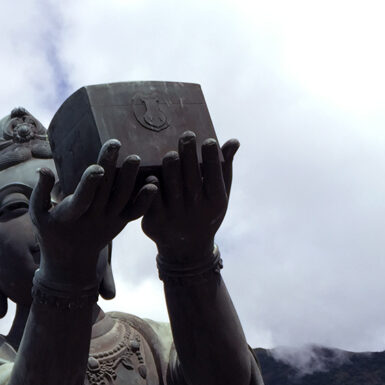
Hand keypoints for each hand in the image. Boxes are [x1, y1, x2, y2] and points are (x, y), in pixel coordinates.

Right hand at [31, 139, 151, 285]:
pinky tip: (154, 182)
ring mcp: (108, 222)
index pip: (82, 199)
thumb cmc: (51, 231)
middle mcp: (91, 219)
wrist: (71, 261)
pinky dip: (146, 200)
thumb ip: (39, 192)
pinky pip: (135, 212)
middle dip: (110, 168)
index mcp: (69, 216)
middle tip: (115, 143)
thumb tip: (43, 169)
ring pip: (122, 200)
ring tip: (135, 157)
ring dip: (130, 179)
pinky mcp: (119, 223)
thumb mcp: (38, 215)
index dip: (89, 184)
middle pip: (104, 192)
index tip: (96, 167)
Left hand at [141, 132, 238, 263]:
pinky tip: (151, 173)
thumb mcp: (220, 195)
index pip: (215, 173)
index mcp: (215, 201)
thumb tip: (233, 141)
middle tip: (186, 136)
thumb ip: (224, 167)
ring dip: (171, 164)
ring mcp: (174, 216)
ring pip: (171, 183)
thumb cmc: (205, 213)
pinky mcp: (154, 221)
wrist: (186, 249)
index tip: (208, 140)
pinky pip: (151, 198)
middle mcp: (195, 209)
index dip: (211, 155)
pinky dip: (151, 184)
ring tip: (171, 153)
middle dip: (189, 152)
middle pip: (191, 174)